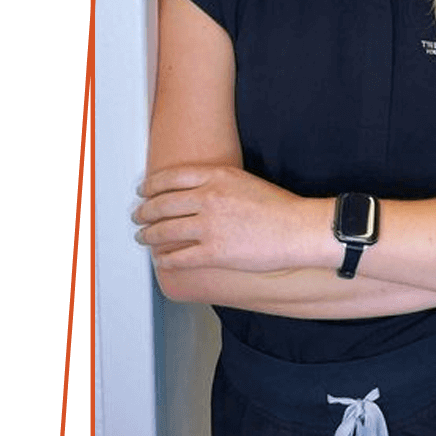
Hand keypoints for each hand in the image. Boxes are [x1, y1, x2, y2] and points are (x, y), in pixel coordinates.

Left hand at [131, 165, 307, 271]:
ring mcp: (209, 226)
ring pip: (165, 230)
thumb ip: (217, 183)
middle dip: (144, 211)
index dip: (151, 185)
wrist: (297, 229)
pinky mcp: (213, 252)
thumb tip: (195, 193)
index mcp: (216, 176)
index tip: (144, 190)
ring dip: (148, 235)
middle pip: (162, 204)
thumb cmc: (278, 207)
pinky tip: (161, 259)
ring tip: (143, 237)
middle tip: (138, 215)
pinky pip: (179, 257)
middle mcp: (208, 198)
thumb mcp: (244, 181)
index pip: (170, 178)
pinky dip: (165, 259)